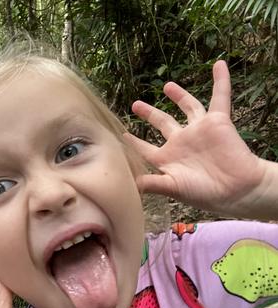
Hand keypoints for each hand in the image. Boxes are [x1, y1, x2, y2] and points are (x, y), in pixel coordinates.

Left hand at [125, 60, 269, 217]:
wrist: (235, 189)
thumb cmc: (203, 193)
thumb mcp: (172, 187)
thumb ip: (150, 183)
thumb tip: (128, 184)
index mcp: (167, 158)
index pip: (144, 148)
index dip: (133, 143)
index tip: (121, 136)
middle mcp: (181, 141)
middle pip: (162, 122)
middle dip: (149, 113)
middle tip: (136, 105)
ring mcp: (199, 130)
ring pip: (187, 107)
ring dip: (178, 95)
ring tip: (166, 85)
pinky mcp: (218, 121)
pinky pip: (220, 97)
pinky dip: (221, 81)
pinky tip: (219, 65)